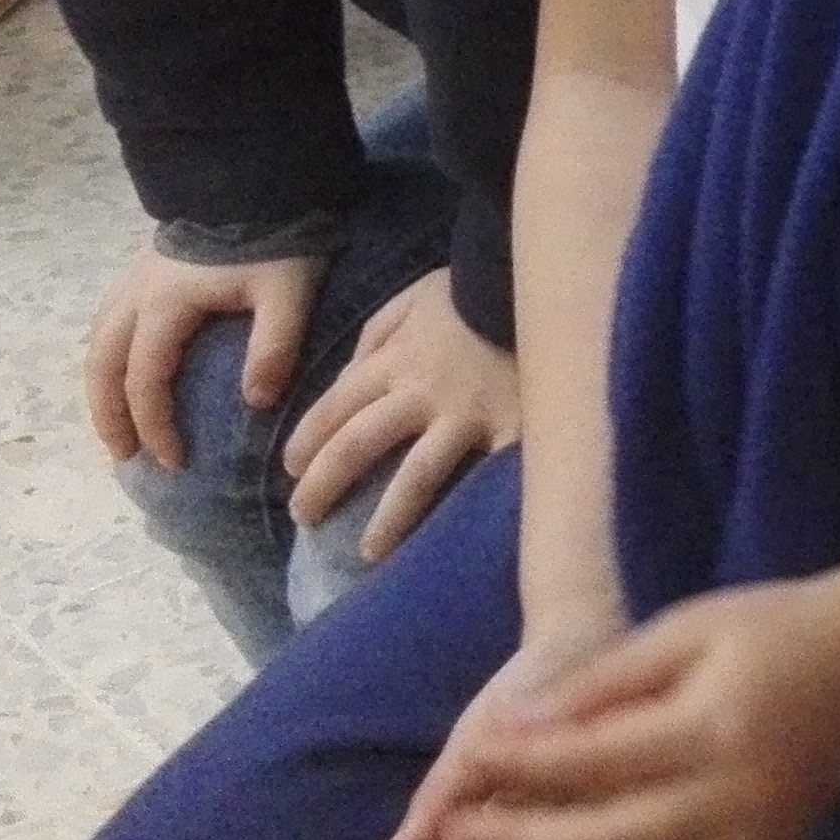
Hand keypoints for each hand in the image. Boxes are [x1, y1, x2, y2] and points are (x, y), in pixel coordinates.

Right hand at [85, 240, 324, 467]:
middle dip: (109, 417)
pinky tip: (121, 375)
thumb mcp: (288, 293)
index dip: (154, 426)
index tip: (175, 461)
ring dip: (101, 391)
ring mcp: (132, 281)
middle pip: (102, 369)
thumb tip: (255, 405)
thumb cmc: (276, 237)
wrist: (256, 179)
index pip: (145, 382)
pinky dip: (107, 360)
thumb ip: (273, 347)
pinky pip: (107, 325)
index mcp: (165, 306)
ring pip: (96, 346)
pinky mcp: (141, 271)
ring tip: (116, 427)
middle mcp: (135, 297)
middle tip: (124, 457)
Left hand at [286, 269, 521, 559]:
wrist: (547, 285)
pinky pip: (482, 480)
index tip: (291, 471)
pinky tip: (454, 541)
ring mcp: (466, 415)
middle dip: (322, 484)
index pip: (335, 407)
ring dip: (386, 520)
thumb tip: (348, 376)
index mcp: (395, 358)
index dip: (307, 442)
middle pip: (356, 445)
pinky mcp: (510, 431)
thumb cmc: (478, 293)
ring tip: (368, 553)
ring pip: (413, 477)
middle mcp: (420, 391)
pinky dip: (468, 511)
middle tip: (303, 517)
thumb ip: (378, 334)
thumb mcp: (417, 297)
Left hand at [416, 574, 839, 839]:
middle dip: (520, 834)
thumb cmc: (772, 624)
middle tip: (452, 824)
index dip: (519, 765)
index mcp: (712, 727)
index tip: (466, 757)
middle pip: (603, 836)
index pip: (591, 761)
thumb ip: (602, 684)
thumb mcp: (684, 630)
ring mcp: (756, 833)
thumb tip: (512, 728)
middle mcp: (736, 795)